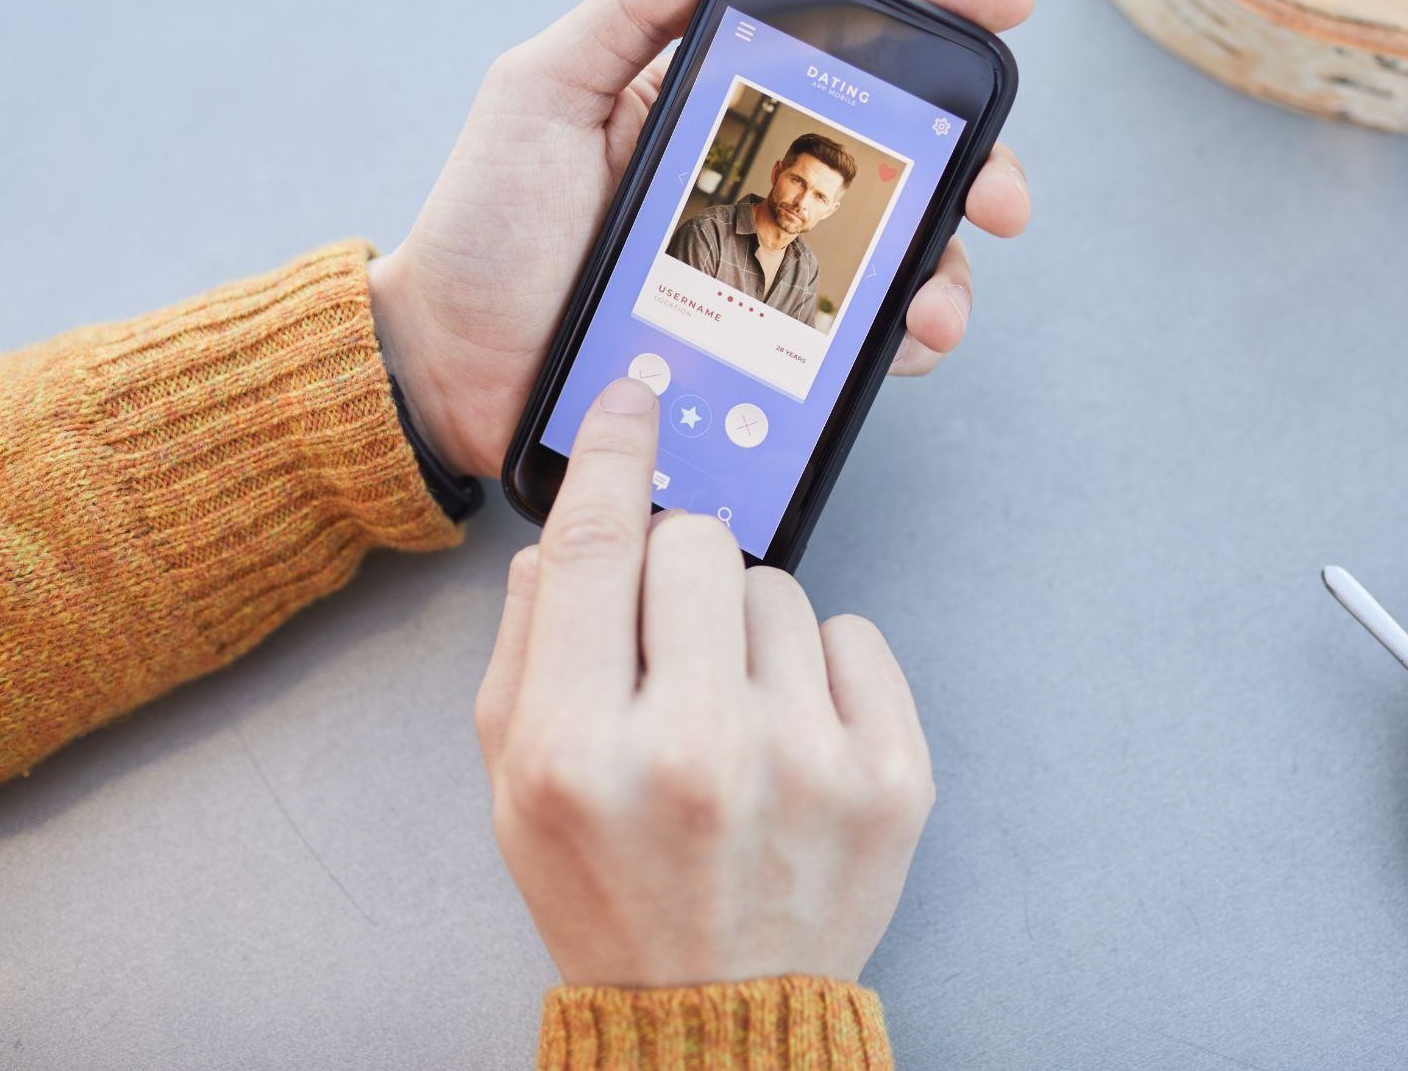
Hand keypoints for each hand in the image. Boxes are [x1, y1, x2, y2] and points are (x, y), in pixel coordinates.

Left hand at [368, 0, 1033, 477]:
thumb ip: (633, 6)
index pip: (844, 53)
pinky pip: (851, 350)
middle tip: (1003, 198)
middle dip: (979, 171)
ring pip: (895, 263)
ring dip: (945, 276)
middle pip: (902, 166)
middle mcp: (758, 187)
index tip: (1006, 6)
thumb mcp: (544, 89)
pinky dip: (895, 348)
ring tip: (938, 304)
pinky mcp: (759, 355)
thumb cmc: (486, 222)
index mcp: (719, 110)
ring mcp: (764, 274)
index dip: (933, 20)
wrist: (443, 364)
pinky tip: (902, 347)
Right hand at [473, 377, 933, 985]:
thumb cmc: (606, 886)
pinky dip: (823, 669)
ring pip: (780, 587)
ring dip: (749, 629)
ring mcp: (807, 764)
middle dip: (679, 571)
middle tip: (673, 644)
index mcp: (580, 750)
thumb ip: (528, 644)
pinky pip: (855, 635)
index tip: (636, 397)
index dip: (616, 454)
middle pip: (698, 544)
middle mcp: (696, 751)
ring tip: (733, 713)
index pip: (595, 548)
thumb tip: (571, 530)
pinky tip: (793, 732)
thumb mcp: (514, 781)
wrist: (717, 1011)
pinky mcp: (893, 779)